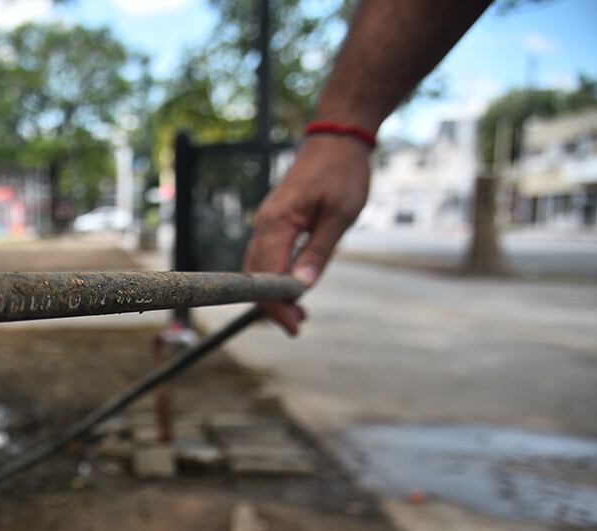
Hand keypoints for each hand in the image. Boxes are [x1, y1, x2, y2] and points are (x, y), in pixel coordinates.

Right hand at [244, 135, 371, 335]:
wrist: (336, 138)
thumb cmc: (343, 172)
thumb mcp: (341, 215)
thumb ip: (319, 252)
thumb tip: (302, 288)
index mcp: (278, 223)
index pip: (266, 276)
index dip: (276, 306)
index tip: (294, 325)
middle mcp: (264, 224)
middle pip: (254, 276)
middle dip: (273, 305)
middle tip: (298, 325)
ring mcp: (266, 221)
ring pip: (258, 267)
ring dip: (273, 293)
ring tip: (298, 312)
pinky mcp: (273, 220)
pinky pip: (266, 255)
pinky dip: (274, 275)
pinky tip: (293, 284)